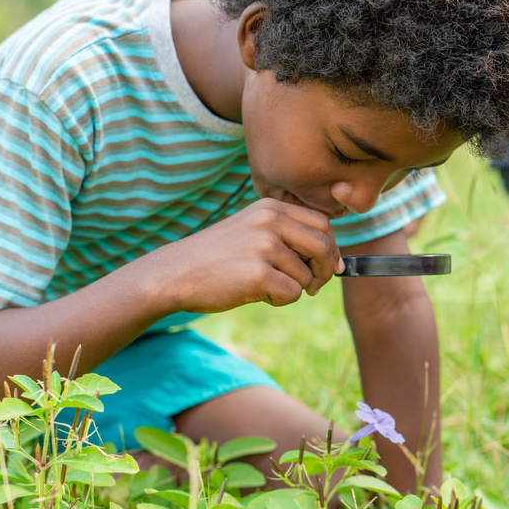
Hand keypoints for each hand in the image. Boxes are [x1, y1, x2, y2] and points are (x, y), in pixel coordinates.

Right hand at [150, 198, 343, 313]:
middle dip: (324, 271)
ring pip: (306, 276)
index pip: (323, 224)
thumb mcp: (251, 230)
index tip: (330, 265)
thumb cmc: (216, 257)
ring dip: (293, 288)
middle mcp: (270, 221)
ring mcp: (264, 247)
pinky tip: (257, 294)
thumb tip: (334, 261)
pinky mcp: (258, 274)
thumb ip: (287, 235)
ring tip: (264, 286)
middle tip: (314, 287)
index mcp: (271, 207)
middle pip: (323, 247)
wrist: (174, 273)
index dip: (331, 247)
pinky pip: (292, 294)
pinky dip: (279, 301)